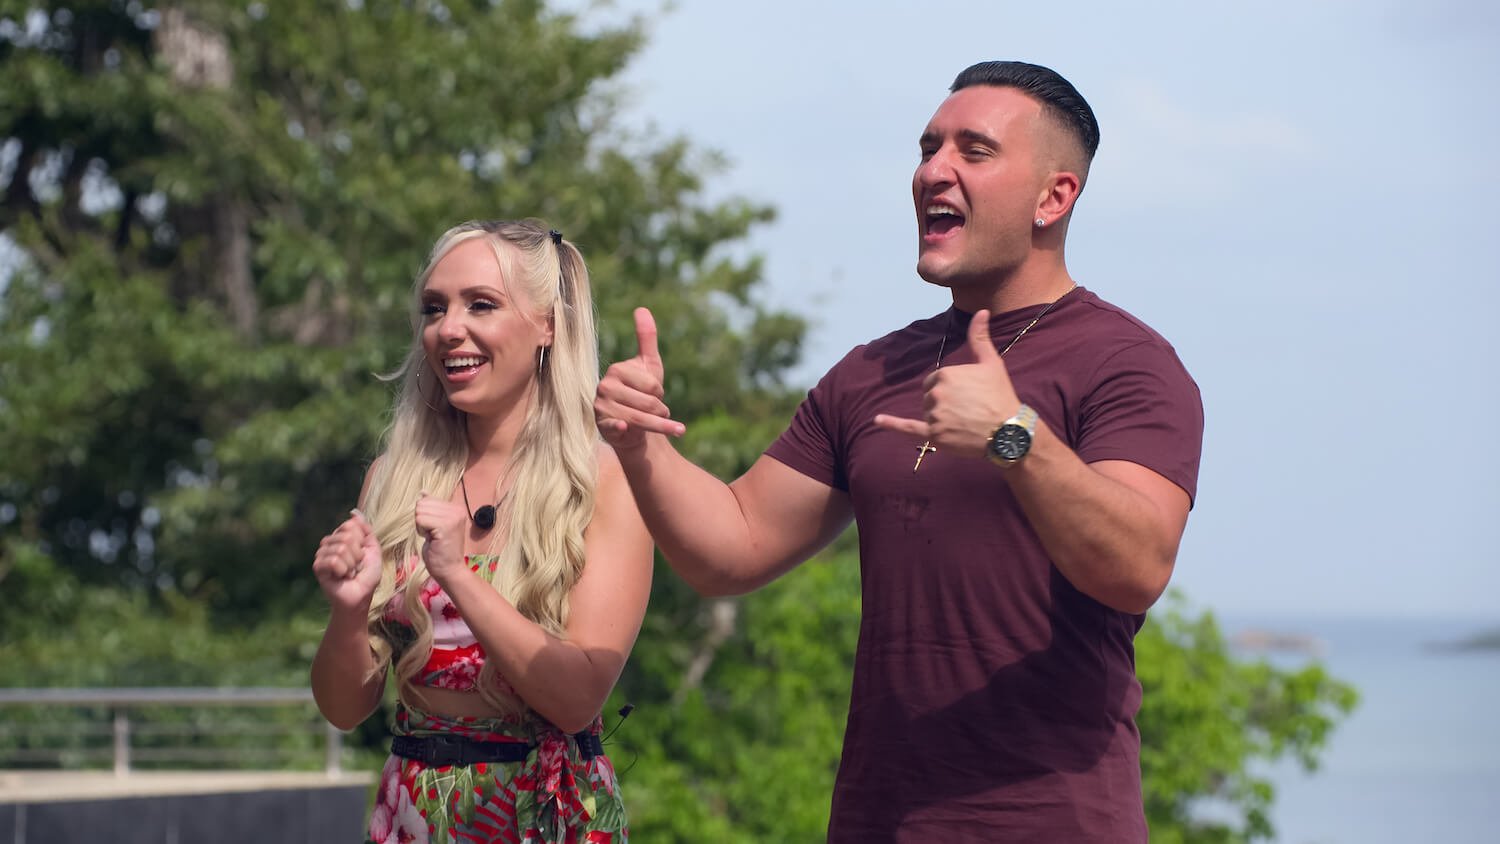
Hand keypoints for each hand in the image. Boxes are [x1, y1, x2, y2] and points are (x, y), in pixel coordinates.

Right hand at [312, 510, 382, 610]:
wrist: (360, 597)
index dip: (361, 541)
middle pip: (347, 536)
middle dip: (357, 554)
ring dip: (351, 564)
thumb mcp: (373, 550)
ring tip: (349, 573)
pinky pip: (333, 561)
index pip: (350, 526)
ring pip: (340, 548)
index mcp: (341, 537)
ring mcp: (322, 554)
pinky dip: (343, 571)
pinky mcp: (318, 567)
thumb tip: (353, 513)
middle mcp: (329, 543)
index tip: (362, 554)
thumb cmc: (367, 576)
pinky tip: (341, 577)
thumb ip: (366, 531)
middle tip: (356, 566)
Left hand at [413, 492, 468, 581]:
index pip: (426, 500)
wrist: (450, 570)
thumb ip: (431, 508)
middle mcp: (457, 510)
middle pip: (422, 504)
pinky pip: (421, 520)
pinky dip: (421, 531)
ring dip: (421, 526)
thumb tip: (423, 492)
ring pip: (420, 511)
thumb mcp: (435, 525)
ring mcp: (453, 517)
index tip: (434, 530)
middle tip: (432, 534)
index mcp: (456, 508)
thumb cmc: (441, 550)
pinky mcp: (445, 526)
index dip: (424, 516)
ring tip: (432, 537)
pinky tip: (432, 539)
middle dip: (421, 519)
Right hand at [594, 307, 685, 450]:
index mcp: (617, 370)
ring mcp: (601, 407)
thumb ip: (646, 338)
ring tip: (663, 425)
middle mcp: (605, 386)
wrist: (634, 426)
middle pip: (648, 403)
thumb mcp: (649, 365)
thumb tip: (642, 308)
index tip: (656, 395)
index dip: (660, 393)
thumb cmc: (642, 393)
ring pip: (641, 418)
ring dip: (659, 425)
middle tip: (658, 412)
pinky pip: (616, 426)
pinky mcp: (601, 425)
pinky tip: (625, 428)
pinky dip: (621, 428)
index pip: (652, 385)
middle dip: (661, 411)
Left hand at [874, 309, 1021, 459]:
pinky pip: (907, 428)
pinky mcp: (934, 435)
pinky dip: (891, 424)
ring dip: (940, 418)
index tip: (968, 395)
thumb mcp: (991, 362)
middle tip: (968, 410)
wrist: (1008, 431)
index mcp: (945, 374)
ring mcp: (933, 415)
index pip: (935, 380)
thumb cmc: (1000, 395)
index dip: (951, 388)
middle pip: (929, 397)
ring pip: (927, 414)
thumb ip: (980, 337)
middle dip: (944, 403)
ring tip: (964, 422)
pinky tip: (877, 420)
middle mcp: (935, 393)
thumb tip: (981, 311)